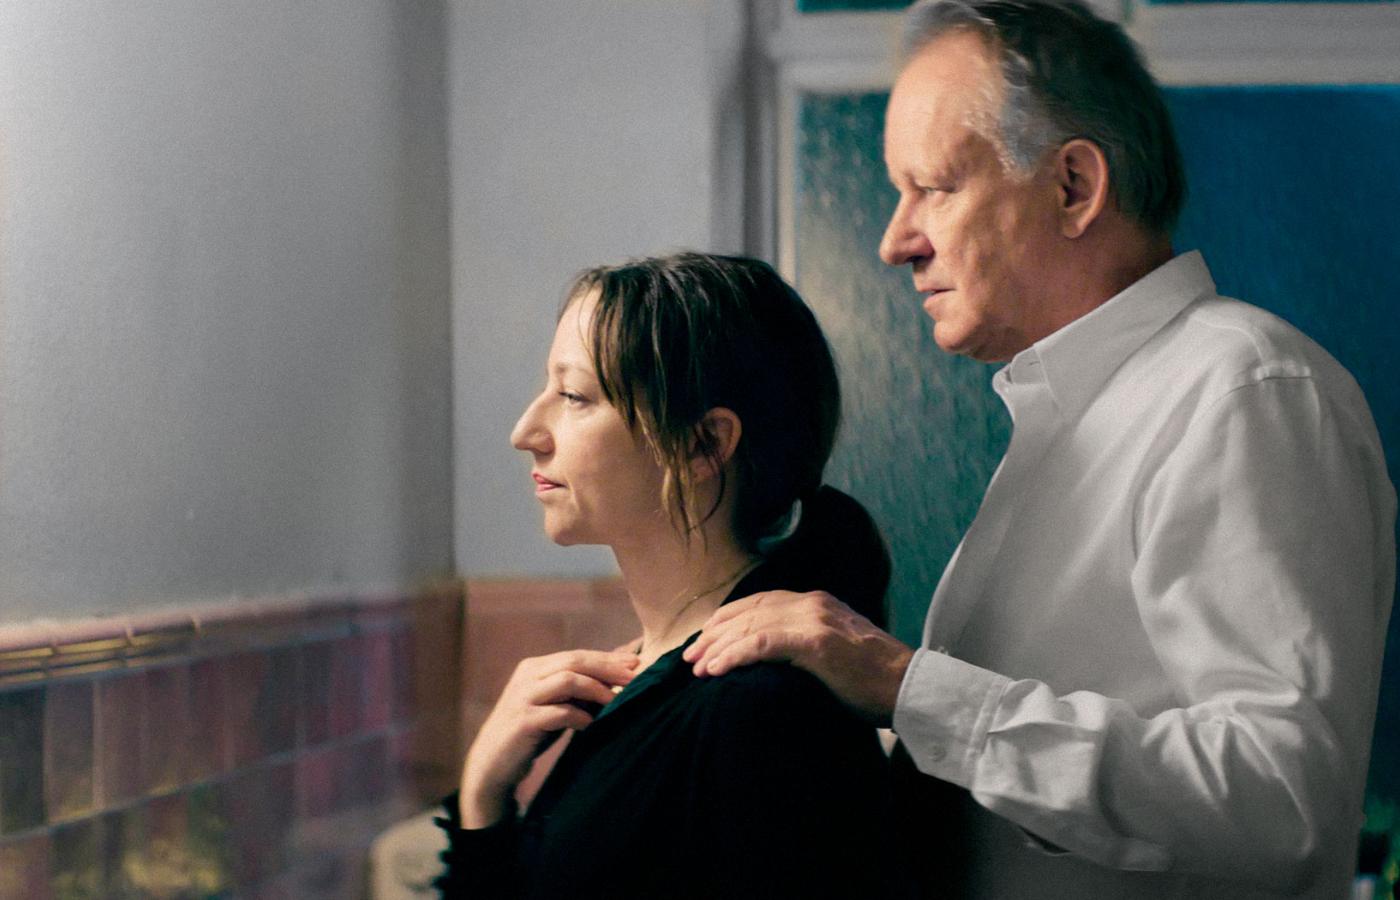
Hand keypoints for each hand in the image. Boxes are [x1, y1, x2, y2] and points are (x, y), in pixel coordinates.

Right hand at [459, 649, 638, 826]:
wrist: (492, 764)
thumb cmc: (531, 733)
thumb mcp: (554, 706)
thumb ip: (577, 691)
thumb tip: (618, 678)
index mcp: (534, 667)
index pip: (577, 655)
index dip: (607, 658)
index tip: (635, 663)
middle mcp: (527, 676)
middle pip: (574, 662)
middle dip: (607, 668)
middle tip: (634, 677)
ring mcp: (523, 698)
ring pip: (567, 680)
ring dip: (597, 690)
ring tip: (616, 701)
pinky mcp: (523, 722)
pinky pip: (559, 713)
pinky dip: (580, 716)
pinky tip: (592, 724)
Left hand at [682, 590, 913, 725]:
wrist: (910, 688)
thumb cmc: (874, 681)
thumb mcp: (835, 653)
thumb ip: (804, 646)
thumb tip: (770, 662)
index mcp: (817, 602)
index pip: (760, 602)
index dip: (728, 619)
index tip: (705, 640)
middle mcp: (812, 603)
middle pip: (749, 611)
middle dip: (715, 634)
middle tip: (690, 657)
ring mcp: (814, 619)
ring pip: (751, 625)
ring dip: (718, 647)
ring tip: (697, 668)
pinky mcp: (816, 642)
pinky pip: (763, 644)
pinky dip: (735, 655)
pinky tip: (717, 669)